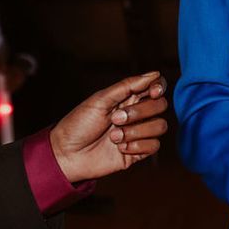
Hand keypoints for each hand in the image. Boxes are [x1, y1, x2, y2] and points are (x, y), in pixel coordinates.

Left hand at [48, 71, 166, 183]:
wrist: (67, 155)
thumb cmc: (78, 124)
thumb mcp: (100, 100)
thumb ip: (128, 86)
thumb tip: (154, 74)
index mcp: (127, 98)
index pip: (156, 87)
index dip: (159, 87)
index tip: (152, 92)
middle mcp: (136, 114)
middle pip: (160, 106)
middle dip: (140, 112)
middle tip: (116, 119)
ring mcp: (137, 133)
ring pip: (159, 126)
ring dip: (136, 131)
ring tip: (114, 136)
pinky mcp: (137, 152)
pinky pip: (154, 146)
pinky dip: (137, 146)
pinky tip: (120, 148)